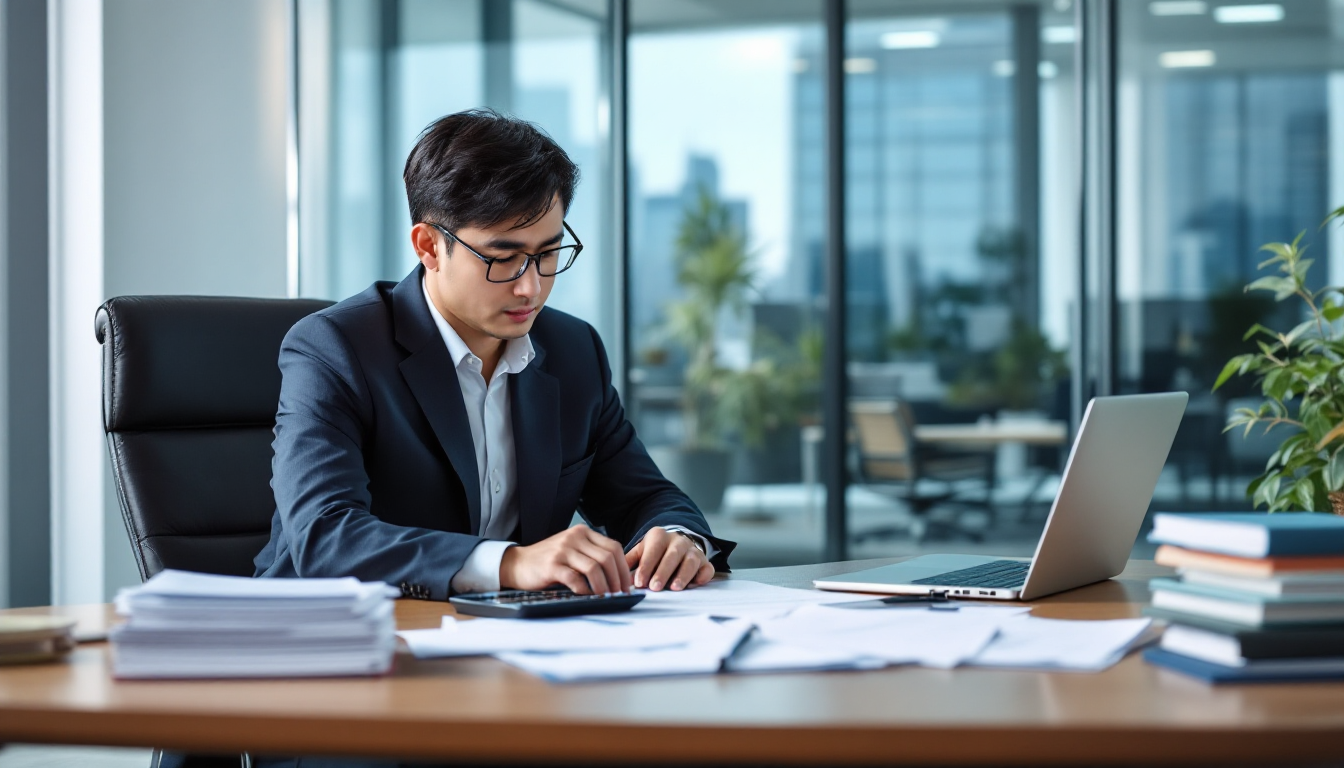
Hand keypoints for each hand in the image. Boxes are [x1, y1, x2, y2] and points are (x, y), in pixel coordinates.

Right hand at [499, 526, 632, 594]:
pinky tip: (588, 596)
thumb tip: (619, 576)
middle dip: (617, 579)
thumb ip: (592, 556)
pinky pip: (575, 579)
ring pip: (594, 568)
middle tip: (620, 594)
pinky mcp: (552, 565)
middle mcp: (574, 537)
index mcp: (583, 532)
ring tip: (606, 597)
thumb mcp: (572, 550)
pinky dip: (585, 590)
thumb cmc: (548, 560)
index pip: (613, 547)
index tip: (627, 584)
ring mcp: (562, 550)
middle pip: (607, 557)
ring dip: (604, 586)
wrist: (517, 563)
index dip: (624, 567)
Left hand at [624, 527, 713, 591]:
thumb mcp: (642, 550)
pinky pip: (707, 568)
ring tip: (675, 588)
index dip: (646, 567)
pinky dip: (703, 576)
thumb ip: (631, 562)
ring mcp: (693, 551)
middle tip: (655, 587)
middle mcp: (679, 541)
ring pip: (691, 561)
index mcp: (660, 536)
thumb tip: (620, 578)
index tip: (639, 582)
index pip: (653, 551)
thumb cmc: (656, 550)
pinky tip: (695, 584)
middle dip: (663, 572)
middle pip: (672, 555)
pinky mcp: (705, 562)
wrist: (678, 542)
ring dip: (683, 574)